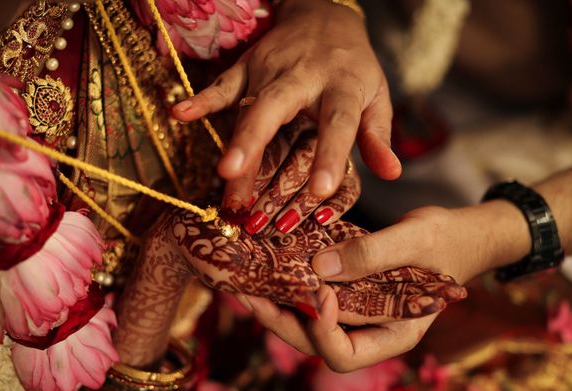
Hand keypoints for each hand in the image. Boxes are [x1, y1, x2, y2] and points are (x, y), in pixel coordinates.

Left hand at [171, 210, 463, 316]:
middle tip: (246, 292)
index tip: (315, 291)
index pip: (344, 354)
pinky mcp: (349, 292)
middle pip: (314, 343)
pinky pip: (314, 297)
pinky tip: (267, 266)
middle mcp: (370, 332)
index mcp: (394, 335)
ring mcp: (358, 314)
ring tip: (244, 282)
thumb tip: (317, 270)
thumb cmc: (450, 240)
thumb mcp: (417, 240)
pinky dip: (290, 285)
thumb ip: (371, 255)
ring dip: (275, 305)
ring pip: (307, 323)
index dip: (321, 330)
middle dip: (278, 320)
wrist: (462, 234)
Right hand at [172, 0, 399, 211]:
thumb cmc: (353, 67)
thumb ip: (378, 134)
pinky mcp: (248, 66)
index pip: (337, 124)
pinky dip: (202, 99)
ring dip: (233, 140)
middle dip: (255, 141)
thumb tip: (391, 173)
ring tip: (222, 175)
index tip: (319, 191)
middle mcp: (303, 76)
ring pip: (247, 106)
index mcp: (341, 86)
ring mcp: (270, 70)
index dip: (329, 156)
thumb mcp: (375, 95)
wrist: (324, 15)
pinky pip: (223, 84)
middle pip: (277, 108)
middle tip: (236, 176)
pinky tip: (180, 114)